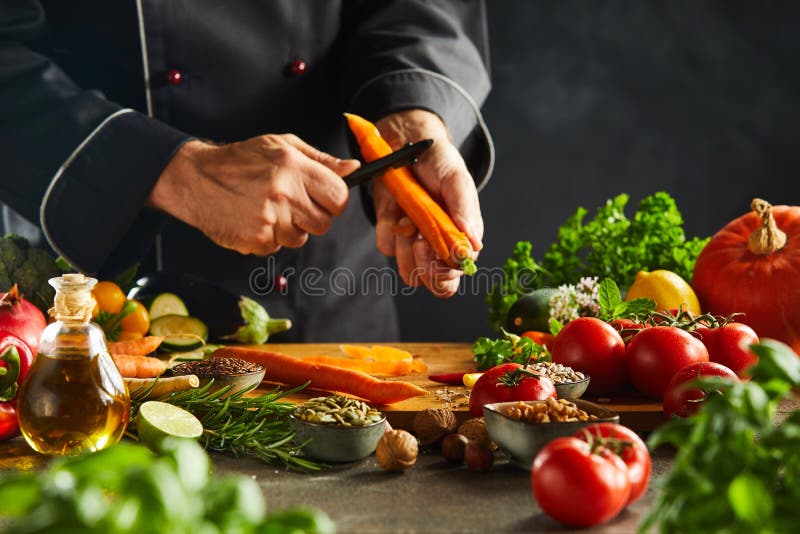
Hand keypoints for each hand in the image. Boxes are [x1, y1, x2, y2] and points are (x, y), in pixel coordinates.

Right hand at [147, 134, 358, 254]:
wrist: (195, 178)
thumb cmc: (242, 160)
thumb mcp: (283, 146)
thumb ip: (320, 160)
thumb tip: (353, 169)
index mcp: (293, 167)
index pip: (338, 196)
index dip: (334, 200)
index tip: (324, 199)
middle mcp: (283, 193)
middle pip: (324, 222)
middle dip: (313, 216)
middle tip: (292, 204)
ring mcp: (269, 219)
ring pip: (301, 238)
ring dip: (289, 228)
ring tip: (267, 208)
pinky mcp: (255, 239)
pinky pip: (277, 247)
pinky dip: (269, 238)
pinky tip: (253, 218)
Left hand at [374, 109, 483, 296]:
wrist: (406, 144)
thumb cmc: (439, 163)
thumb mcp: (456, 180)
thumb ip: (465, 210)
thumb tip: (473, 245)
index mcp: (461, 238)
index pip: (456, 274)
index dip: (444, 270)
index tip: (433, 246)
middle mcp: (439, 246)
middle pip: (435, 283)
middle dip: (425, 266)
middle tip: (419, 239)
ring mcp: (413, 242)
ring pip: (408, 271)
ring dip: (405, 247)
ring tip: (408, 217)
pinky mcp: (391, 233)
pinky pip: (386, 246)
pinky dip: (388, 229)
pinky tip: (395, 209)